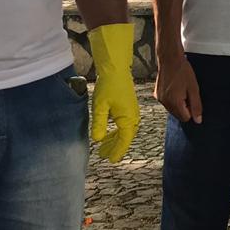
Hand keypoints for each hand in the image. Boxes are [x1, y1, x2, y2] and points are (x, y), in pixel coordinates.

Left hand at [88, 23, 140, 161]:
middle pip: (125, 137)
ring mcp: (132, 112)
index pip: (123, 140)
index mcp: (127, 118)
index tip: (111, 160)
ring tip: (103, 148)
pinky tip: (107, 134)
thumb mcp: (100, 106)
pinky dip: (116, 131)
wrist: (115, 69)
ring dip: (115, 140)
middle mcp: (133, 117)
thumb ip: (99, 124)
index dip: (117, 151)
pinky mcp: (129, 108)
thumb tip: (97, 139)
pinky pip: (124, 124)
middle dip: (114, 147)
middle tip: (103, 156)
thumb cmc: (108, 86)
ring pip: (124, 131)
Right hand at [155, 50, 202, 123]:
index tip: (191, 97)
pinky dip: (171, 98)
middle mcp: (165, 103)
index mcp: (174, 103)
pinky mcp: (157, 94)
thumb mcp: (194, 88)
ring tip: (180, 88)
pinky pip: (167, 102)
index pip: (185, 118)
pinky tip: (174, 87)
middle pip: (178, 115)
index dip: (191, 109)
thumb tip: (198, 120)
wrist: (170, 59)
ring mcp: (160, 98)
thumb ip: (196, 106)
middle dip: (184, 107)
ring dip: (178, 102)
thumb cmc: (183, 71)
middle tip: (186, 92)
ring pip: (172, 109)